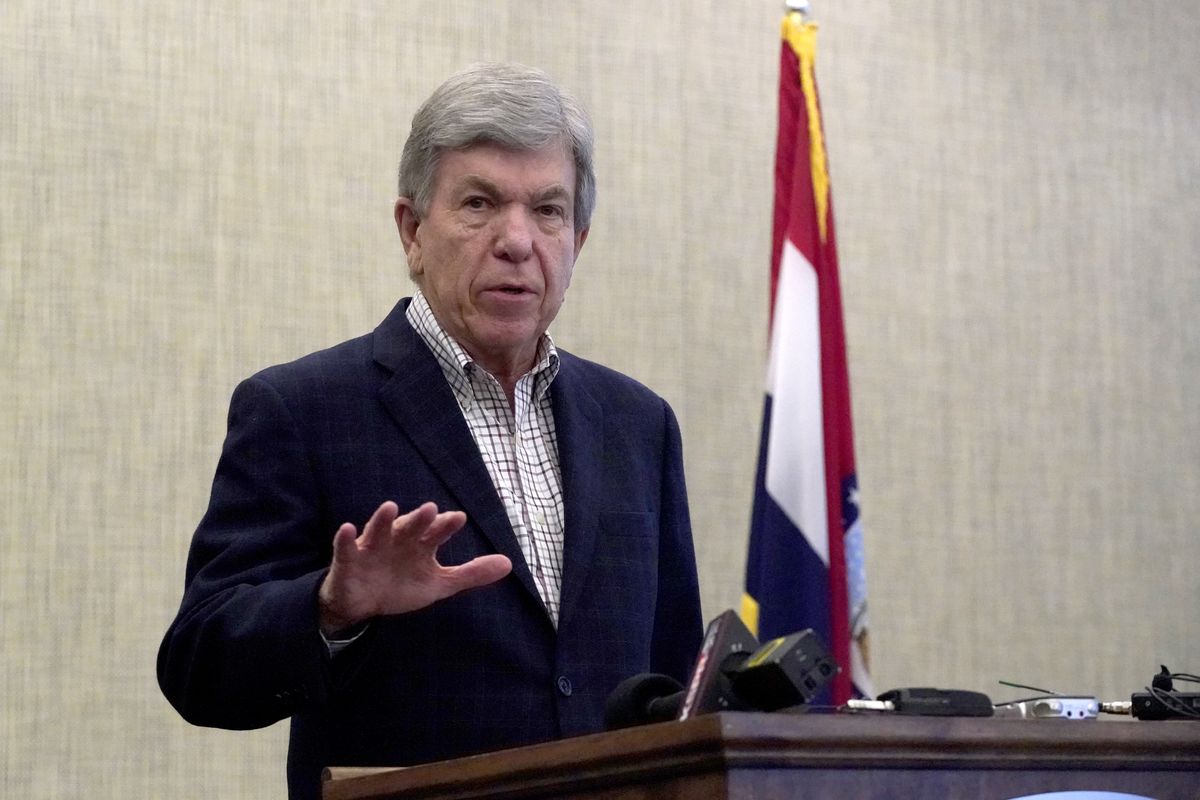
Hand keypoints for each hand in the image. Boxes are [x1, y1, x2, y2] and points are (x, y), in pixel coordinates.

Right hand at [317, 501, 511, 635]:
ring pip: (379, 530)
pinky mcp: (349, 560)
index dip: (445, 526)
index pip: (436, 532)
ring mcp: (372, 548)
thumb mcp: (439, 584)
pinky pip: (345, 548)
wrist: (363, 604)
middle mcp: (398, 540)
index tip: (458, 518)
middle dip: (419, 519)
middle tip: (431, 509)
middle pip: (410, 527)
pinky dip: (344, 538)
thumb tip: (509, 564)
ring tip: (390, 507)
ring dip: (383, 520)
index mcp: (420, 545)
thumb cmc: (402, 585)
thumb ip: (471, 573)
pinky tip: (347, 529)